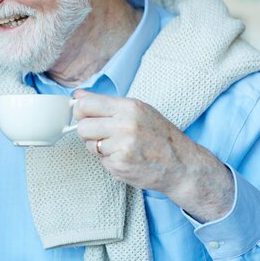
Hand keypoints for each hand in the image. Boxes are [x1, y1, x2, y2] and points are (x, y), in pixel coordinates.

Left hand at [72, 90, 234, 221]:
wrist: (182, 165)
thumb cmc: (159, 136)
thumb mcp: (138, 110)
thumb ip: (105, 103)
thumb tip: (77, 94)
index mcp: (129, 107)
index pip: (86, 104)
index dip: (80, 111)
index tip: (85, 116)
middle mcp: (125, 125)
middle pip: (82, 126)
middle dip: (87, 132)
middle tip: (101, 134)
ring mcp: (122, 146)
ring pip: (88, 144)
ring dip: (98, 147)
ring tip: (118, 147)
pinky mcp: (119, 165)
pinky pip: (99, 160)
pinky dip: (108, 160)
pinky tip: (124, 158)